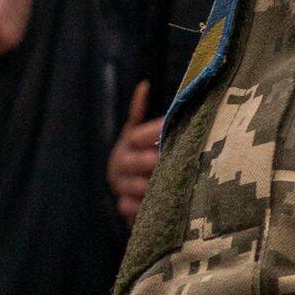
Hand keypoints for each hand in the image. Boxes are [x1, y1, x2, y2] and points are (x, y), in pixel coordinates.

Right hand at [0, 0, 32, 63]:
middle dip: (15, 31)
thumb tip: (34, 19)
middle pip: (31, 16)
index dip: (21, 20)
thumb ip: (7, 6)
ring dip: (6, 42)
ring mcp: (0, 3)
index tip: (2, 29)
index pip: (31, 2)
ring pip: (22, 31)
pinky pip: (11, 43)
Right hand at [109, 82, 163, 221]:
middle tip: (171, 162)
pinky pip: (131, 208)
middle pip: (136, 162)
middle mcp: (120, 163)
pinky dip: (143, 208)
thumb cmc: (145, 149)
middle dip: (154, 162)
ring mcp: (121, 186)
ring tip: (172, 186)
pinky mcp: (124, 207)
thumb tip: (143, 85)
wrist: (128, 181)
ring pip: (135, 187)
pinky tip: (159, 206)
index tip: (174, 131)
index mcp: (127, 141)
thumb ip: (140, 111)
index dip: (157, 132)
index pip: (139, 135)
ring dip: (152, 187)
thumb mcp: (142, 130)